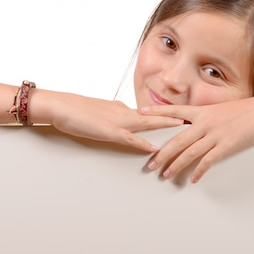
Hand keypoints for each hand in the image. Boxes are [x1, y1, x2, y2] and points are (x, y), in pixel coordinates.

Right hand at [34, 91, 183, 151]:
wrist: (60, 105)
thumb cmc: (75, 109)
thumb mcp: (99, 113)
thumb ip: (113, 117)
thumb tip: (126, 119)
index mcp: (122, 108)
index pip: (148, 112)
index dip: (165, 114)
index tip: (181, 115)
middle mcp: (124, 112)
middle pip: (154, 115)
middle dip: (174, 117)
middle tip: (193, 118)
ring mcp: (118, 121)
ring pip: (148, 124)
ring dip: (166, 127)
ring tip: (184, 129)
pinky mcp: (109, 131)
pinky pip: (130, 139)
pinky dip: (143, 144)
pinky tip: (155, 148)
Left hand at [141, 89, 253, 182]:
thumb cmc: (247, 110)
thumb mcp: (223, 109)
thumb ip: (207, 117)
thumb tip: (195, 124)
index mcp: (203, 112)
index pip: (174, 112)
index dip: (156, 113)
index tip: (139, 113)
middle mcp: (205, 122)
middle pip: (177, 139)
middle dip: (162, 153)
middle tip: (150, 165)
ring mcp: (215, 134)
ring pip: (189, 152)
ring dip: (176, 165)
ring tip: (165, 175)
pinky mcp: (227, 145)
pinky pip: (208, 160)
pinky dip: (199, 171)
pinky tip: (193, 179)